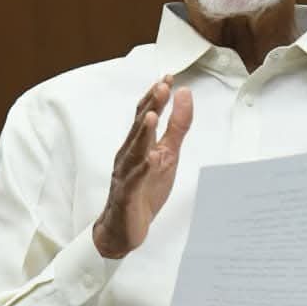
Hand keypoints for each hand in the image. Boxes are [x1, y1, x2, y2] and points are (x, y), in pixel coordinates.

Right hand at [93, 78, 192, 258]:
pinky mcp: (127, 196)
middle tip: (161, 86)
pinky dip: (142, 169)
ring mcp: (126, 175)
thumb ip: (177, 126)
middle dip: (150, 106)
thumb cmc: (144, 189)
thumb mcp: (168, 154)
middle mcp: (128, 155)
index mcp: (138, 144)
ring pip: (134, 151)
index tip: (168, 77)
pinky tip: (151, 159)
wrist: (123, 228)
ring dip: (142, 133)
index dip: (156, 96)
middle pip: (138, 127)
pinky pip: (135, 181)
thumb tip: (184, 95)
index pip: (145, 114)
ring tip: (152, 115)